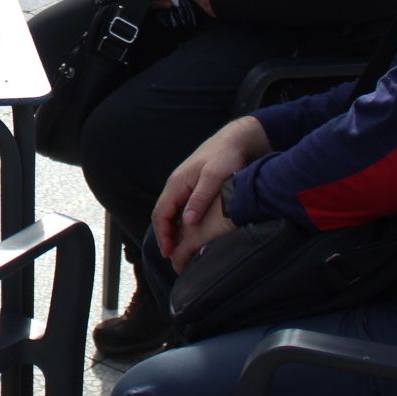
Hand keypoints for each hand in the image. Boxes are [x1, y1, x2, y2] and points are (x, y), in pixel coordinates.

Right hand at [152, 115, 270, 262]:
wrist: (235, 140)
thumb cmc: (225, 156)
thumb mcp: (214, 177)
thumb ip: (200, 198)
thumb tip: (188, 222)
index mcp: (177, 184)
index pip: (160, 213)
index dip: (162, 234)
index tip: (168, 252)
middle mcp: (177, 186)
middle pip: (163, 214)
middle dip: (164, 235)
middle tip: (171, 255)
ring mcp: (185, 186)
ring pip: (172, 212)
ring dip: (172, 230)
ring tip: (179, 248)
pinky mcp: (194, 187)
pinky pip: (182, 208)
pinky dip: (182, 222)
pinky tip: (191, 232)